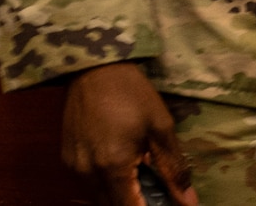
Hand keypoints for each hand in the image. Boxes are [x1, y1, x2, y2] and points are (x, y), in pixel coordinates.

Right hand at [60, 62, 197, 205]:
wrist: (93, 65)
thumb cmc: (130, 92)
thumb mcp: (160, 128)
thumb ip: (173, 170)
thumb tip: (188, 202)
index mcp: (112, 166)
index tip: (162, 203)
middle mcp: (88, 171)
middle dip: (133, 204)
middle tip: (152, 193)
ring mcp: (74, 164)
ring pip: (98, 197)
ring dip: (118, 196)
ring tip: (138, 180)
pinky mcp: (67, 156)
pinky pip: (87, 183)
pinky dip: (105, 183)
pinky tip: (120, 167)